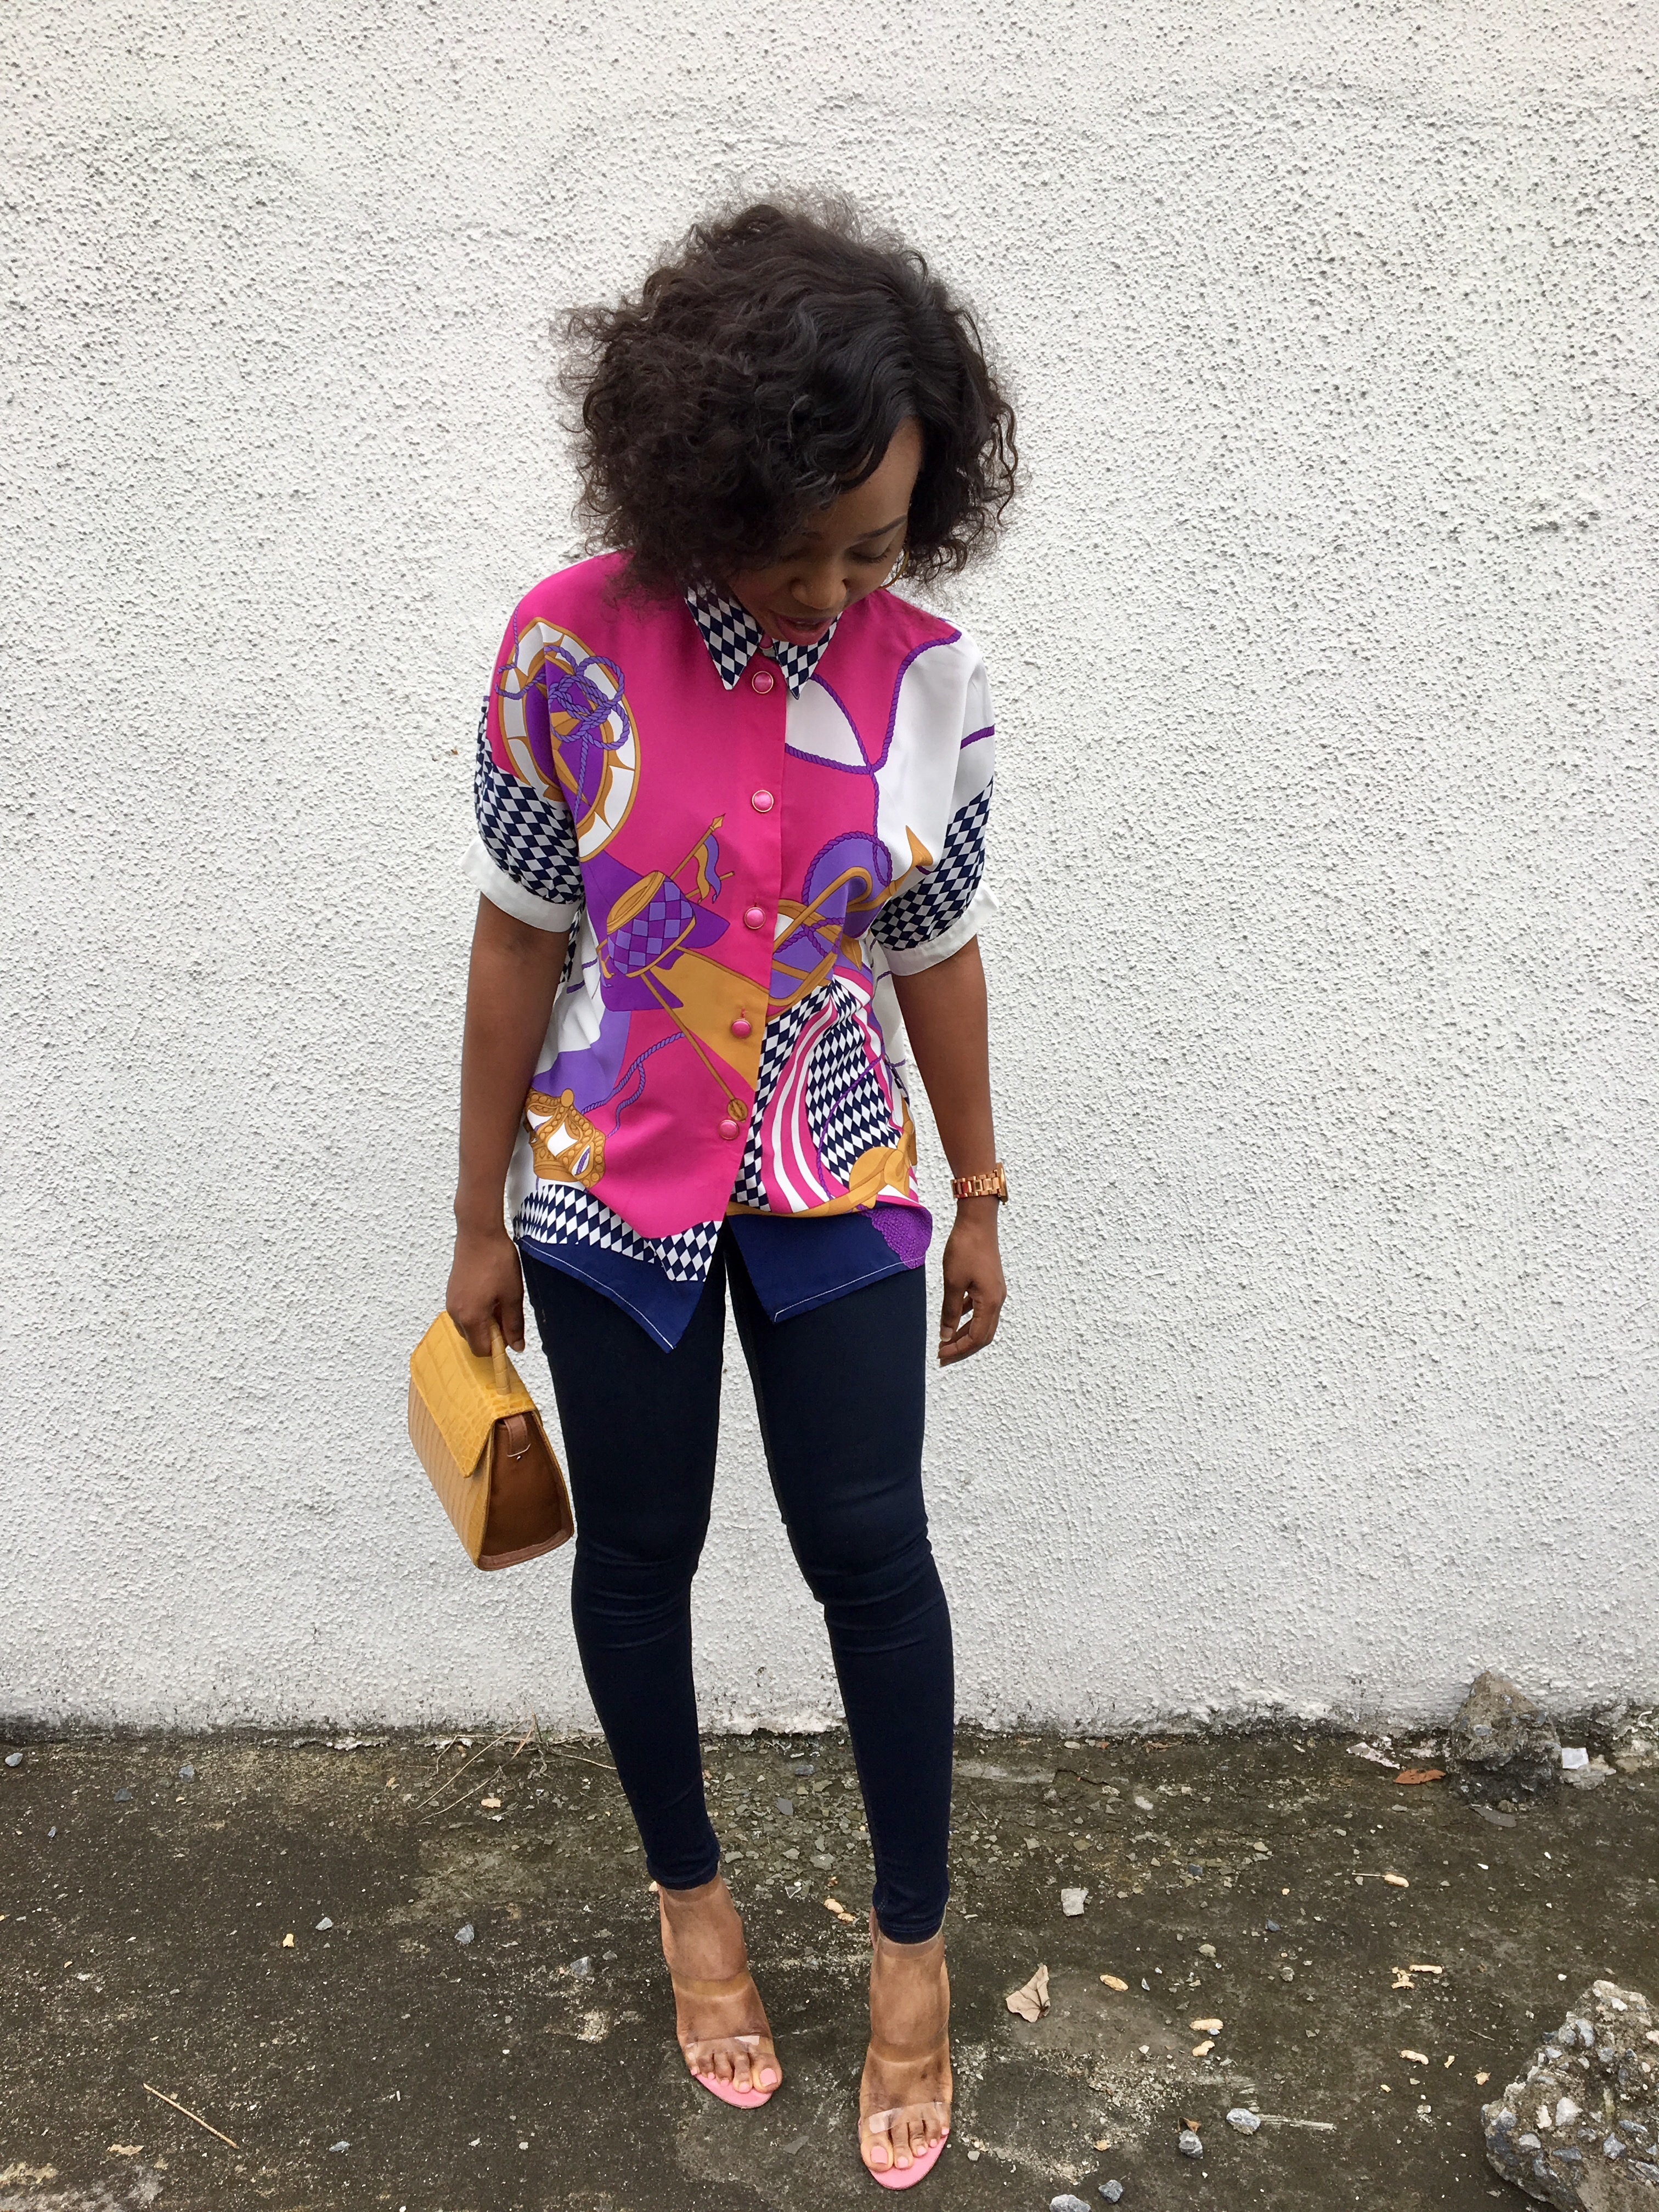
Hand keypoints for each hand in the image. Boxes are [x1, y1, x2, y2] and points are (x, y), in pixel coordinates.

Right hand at [446, 1221, 525, 1355]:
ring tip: (499, 1301)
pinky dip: (477, 1312)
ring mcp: (451, 1303)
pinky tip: (490, 1294)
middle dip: (491, 1335)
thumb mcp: (513, 1296)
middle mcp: (456, 1314)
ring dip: (485, 1323)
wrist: (479, 1233)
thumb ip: (514, 1325)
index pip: (482, 1350)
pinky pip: (464, 1313)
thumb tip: (517, 1347)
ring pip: (468, 1327)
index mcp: (471, 1317)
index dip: (498, 1348)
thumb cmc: (497, 1262)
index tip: (511, 1335)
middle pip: (473, 1340)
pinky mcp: (451, 1293)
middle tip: (508, 1314)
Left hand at [938, 1202, 1004, 1364]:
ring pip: (982, 1323)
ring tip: (946, 1342)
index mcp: (990, 1302)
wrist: (977, 1222)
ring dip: (964, 1335)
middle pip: (983, 1336)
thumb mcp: (953, 1282)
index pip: (976, 1338)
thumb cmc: (965, 1249)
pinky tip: (953, 1319)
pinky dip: (967, 1318)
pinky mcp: (990, 1284)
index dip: (959, 1350)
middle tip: (942, 1356)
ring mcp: (995, 1292)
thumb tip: (946, 1335)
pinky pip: (980, 1309)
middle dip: (963, 1348)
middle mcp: (997, 1300)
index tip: (941, 1355)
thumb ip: (949, 1311)